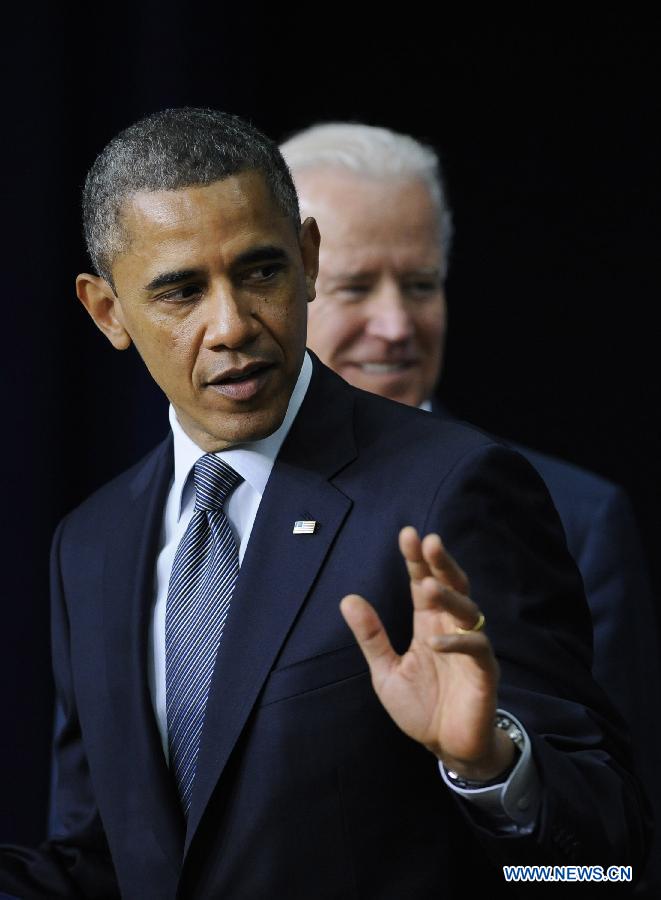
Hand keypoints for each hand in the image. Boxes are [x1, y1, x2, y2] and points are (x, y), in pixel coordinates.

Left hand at [340, 526, 513, 780]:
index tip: (408, 534)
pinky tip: (435, 640)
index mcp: (428, 623)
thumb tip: (348, 598)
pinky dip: (457, 642)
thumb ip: (371, 636)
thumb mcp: (386, 670)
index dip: (416, 560)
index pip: (423, 583)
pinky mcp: (484, 671)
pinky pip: (476, 648)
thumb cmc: (420, 707)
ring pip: (467, 611)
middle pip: (451, 586)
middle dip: (441, 564)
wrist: (447, 747)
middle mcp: (451, 628)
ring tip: (426, 586)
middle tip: (429, 541)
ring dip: (448, 597)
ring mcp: (470, 647)